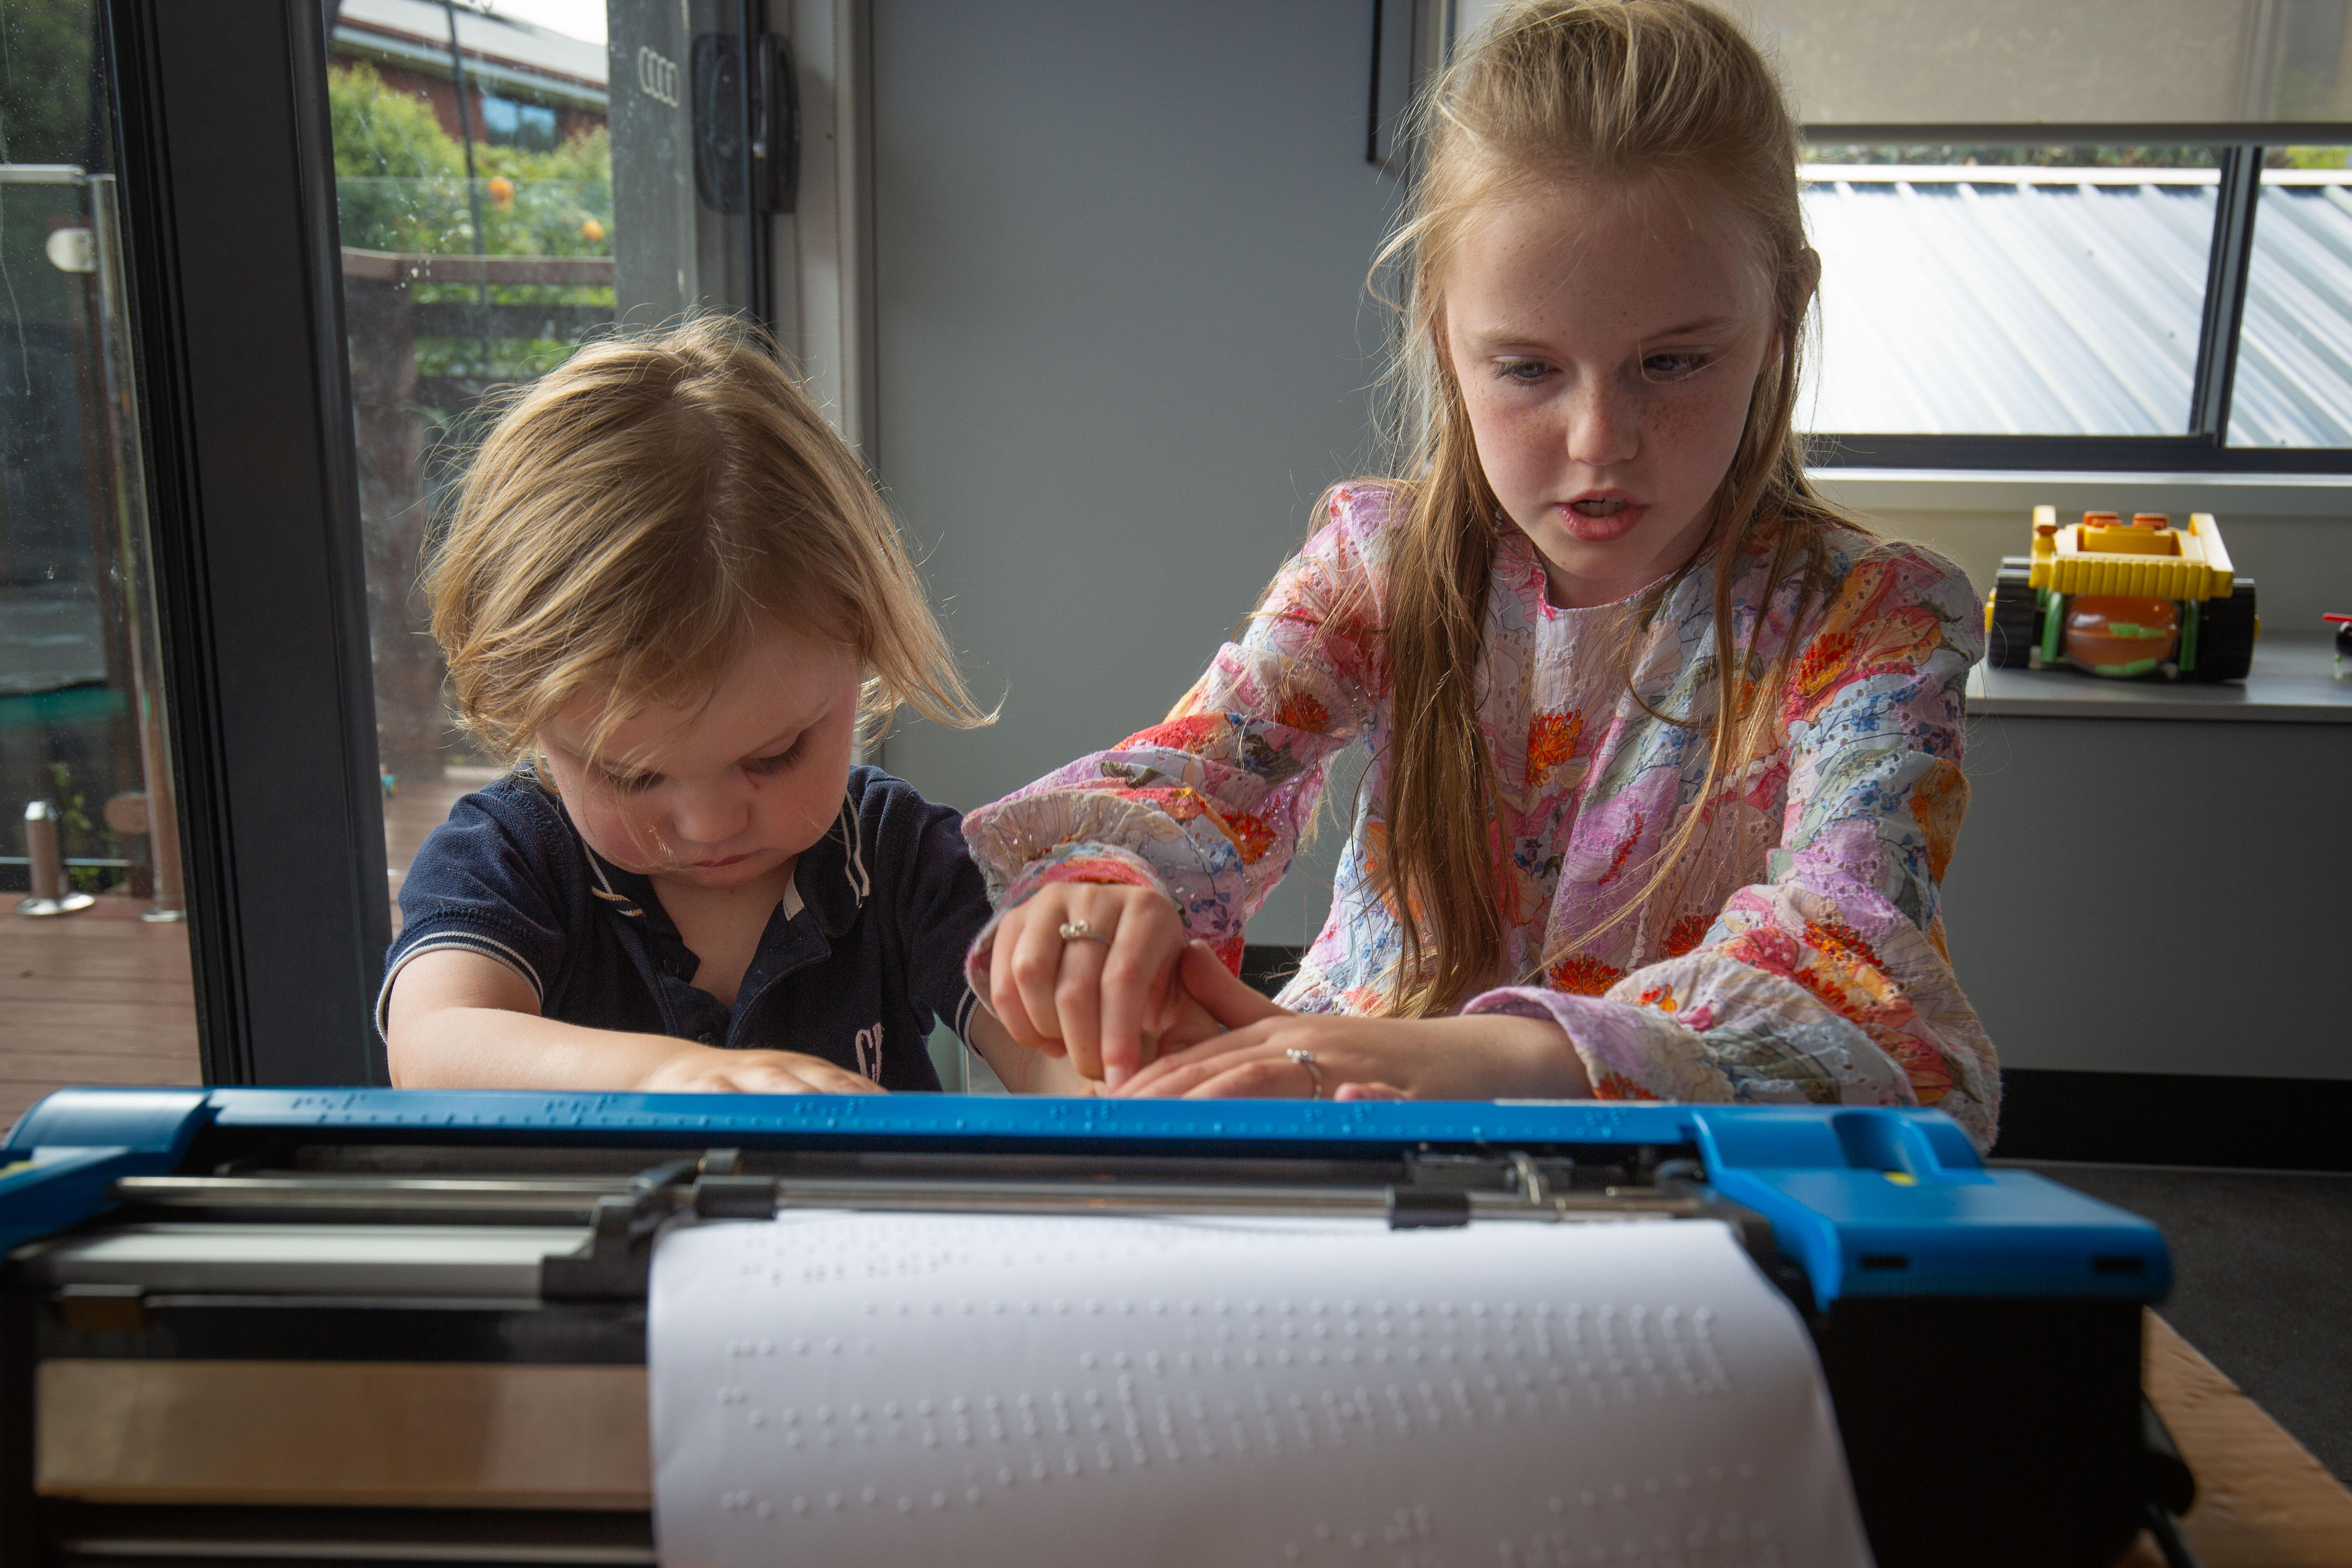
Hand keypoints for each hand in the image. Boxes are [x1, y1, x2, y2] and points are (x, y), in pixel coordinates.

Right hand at [639, 1046, 883, 1094]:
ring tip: (819, 1114)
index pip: (844, 1083)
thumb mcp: (787, 1086)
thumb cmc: (742, 1083)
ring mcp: (741, 1076)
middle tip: (869, 1114)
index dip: (869, 1098)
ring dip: (798, 1095)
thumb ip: (826, 1102)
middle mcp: (776, 1069)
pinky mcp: (704, 1088)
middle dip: (843, 1094)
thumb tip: (876, 1122)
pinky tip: (746, 1118)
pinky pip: (720, 1096)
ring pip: (773, 1083)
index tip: (897, 1117)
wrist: (674, 1068)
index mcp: (800, 1070)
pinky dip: (735, 1104)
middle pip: (816, 1079)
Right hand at [984, 882, 1188, 1087]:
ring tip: (1069, 1049)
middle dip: (1083, 1044)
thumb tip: (1175, 1065)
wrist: (1114, 943)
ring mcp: (1049, 903)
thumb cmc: (1152, 977)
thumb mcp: (1182, 996)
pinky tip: (1045, 1038)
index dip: (1117, 1037)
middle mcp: (1096, 896)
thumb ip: (1187, 1028)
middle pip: (1075, 984)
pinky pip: (1002, 981)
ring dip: (1046, 1030)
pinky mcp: (1014, 920)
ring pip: (1031, 977)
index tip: (1119, 1081)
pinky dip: (1019, 1023)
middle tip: (1096, 1074)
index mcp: (1147, 912)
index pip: (1123, 978)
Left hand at [1113, 944, 1589, 1100]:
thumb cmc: (1376, 1055)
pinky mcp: (1394, 1093)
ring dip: (1227, 1098)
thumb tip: (1177, 961)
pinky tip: (1333, 1111)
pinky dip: (1349, 1106)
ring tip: (1182, 1119)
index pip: (1194, 1058)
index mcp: (1271, 1035)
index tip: (1099, 1104)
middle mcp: (1300, 1046)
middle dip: (1163, 1096)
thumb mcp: (1294, 1024)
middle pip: (1219, 1070)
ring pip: (1276, 1080)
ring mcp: (1345, 1069)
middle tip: (1113, 1122)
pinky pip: (1366, 1103)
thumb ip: (1231, 1001)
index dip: (1145, 1080)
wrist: (1467, 1060)